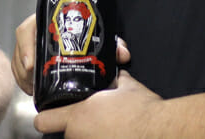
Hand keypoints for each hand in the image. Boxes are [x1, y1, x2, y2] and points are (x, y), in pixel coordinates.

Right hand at [12, 14, 132, 97]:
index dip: (25, 47)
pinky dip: (24, 80)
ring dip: (23, 77)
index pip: (26, 30)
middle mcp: (36, 31)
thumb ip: (111, 44)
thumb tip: (122, 54)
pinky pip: (20, 68)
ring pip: (19, 60)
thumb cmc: (87, 29)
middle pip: (21, 49)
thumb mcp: (97, 35)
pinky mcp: (30, 56)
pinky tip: (33, 90)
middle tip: (33, 85)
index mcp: (47, 20)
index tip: (31, 64)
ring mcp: (31, 44)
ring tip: (34, 91)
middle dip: (23, 70)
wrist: (83, 27)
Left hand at [34, 70, 160, 138]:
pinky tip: (116, 134)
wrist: (161, 131)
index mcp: (78, 116)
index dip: (47, 116)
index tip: (52, 113)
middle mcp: (78, 137)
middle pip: (66, 133)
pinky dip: (102, 138)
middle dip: (77, 127)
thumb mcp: (125, 85)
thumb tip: (111, 72)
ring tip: (108, 129)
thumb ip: (112, 78)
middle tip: (93, 119)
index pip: (43, 121)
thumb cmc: (142, 108)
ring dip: (90, 135)